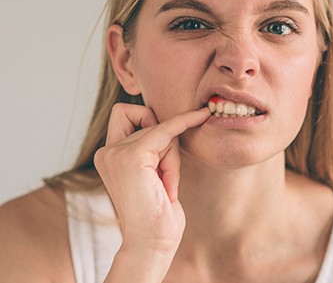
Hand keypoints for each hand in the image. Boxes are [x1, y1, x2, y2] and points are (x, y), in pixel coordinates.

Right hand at [94, 103, 210, 255]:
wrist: (152, 243)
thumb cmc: (157, 212)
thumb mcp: (150, 172)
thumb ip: (150, 147)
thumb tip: (170, 121)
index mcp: (108, 155)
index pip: (124, 114)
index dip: (146, 116)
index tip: (172, 120)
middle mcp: (107, 152)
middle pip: (147, 120)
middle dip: (165, 144)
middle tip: (165, 176)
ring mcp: (116, 153)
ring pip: (160, 129)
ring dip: (172, 157)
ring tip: (166, 186)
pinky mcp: (132, 156)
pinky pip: (167, 129)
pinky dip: (185, 122)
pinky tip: (200, 116)